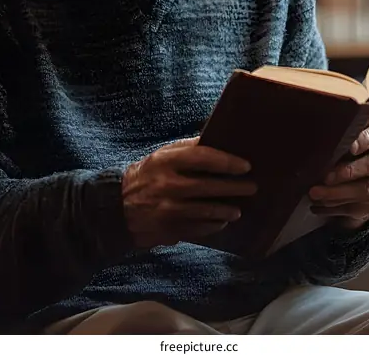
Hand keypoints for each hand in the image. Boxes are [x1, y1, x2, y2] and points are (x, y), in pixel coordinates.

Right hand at [122, 137, 256, 248]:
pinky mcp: (167, 229)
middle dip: (234, 188)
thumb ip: (187, 149)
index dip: (227, 161)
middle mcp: (166, 184)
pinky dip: (212, 226)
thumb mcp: (161, 155)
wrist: (116, 207)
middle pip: (208, 186)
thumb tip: (217, 139)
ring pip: (205, 211)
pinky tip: (221, 222)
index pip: (203, 157)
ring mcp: (167, 209)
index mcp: (165, 161)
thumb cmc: (146, 175)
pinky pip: (197, 229)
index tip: (245, 166)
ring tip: (238, 209)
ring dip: (226, 210)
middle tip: (251, 187)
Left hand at [308, 119, 368, 229]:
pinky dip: (340, 207)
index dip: (363, 141)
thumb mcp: (356, 129)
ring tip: (316, 194)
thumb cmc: (356, 139)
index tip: (348, 147)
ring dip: (340, 194)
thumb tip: (323, 140)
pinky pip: (364, 207)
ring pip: (368, 190)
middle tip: (325, 177)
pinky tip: (321, 205)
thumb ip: (346, 131)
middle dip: (347, 172)